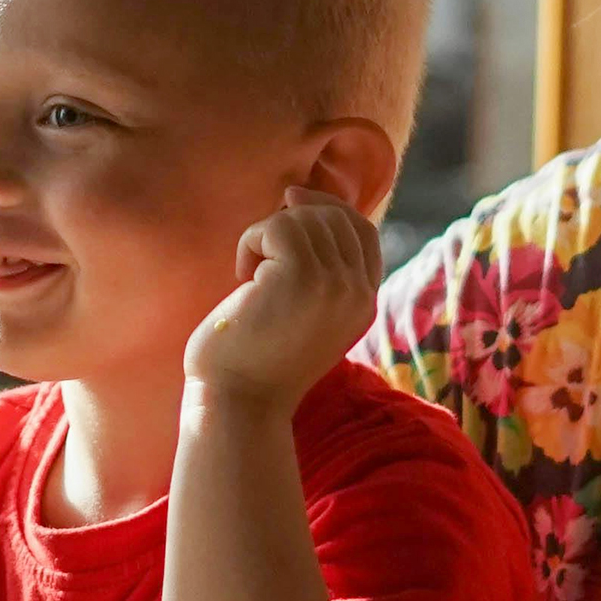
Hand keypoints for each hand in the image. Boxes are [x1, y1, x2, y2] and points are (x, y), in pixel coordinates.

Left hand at [182, 187, 382, 409]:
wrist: (237, 403)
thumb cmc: (256, 358)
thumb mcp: (305, 312)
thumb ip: (321, 270)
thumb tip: (299, 198)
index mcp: (364, 303)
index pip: (363, 231)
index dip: (329, 207)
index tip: (292, 204)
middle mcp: (357, 293)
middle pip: (334, 217)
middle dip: (291, 221)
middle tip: (259, 258)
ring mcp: (333, 284)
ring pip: (303, 218)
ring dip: (265, 236)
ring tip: (250, 275)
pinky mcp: (300, 277)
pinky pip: (275, 227)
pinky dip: (250, 242)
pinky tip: (242, 278)